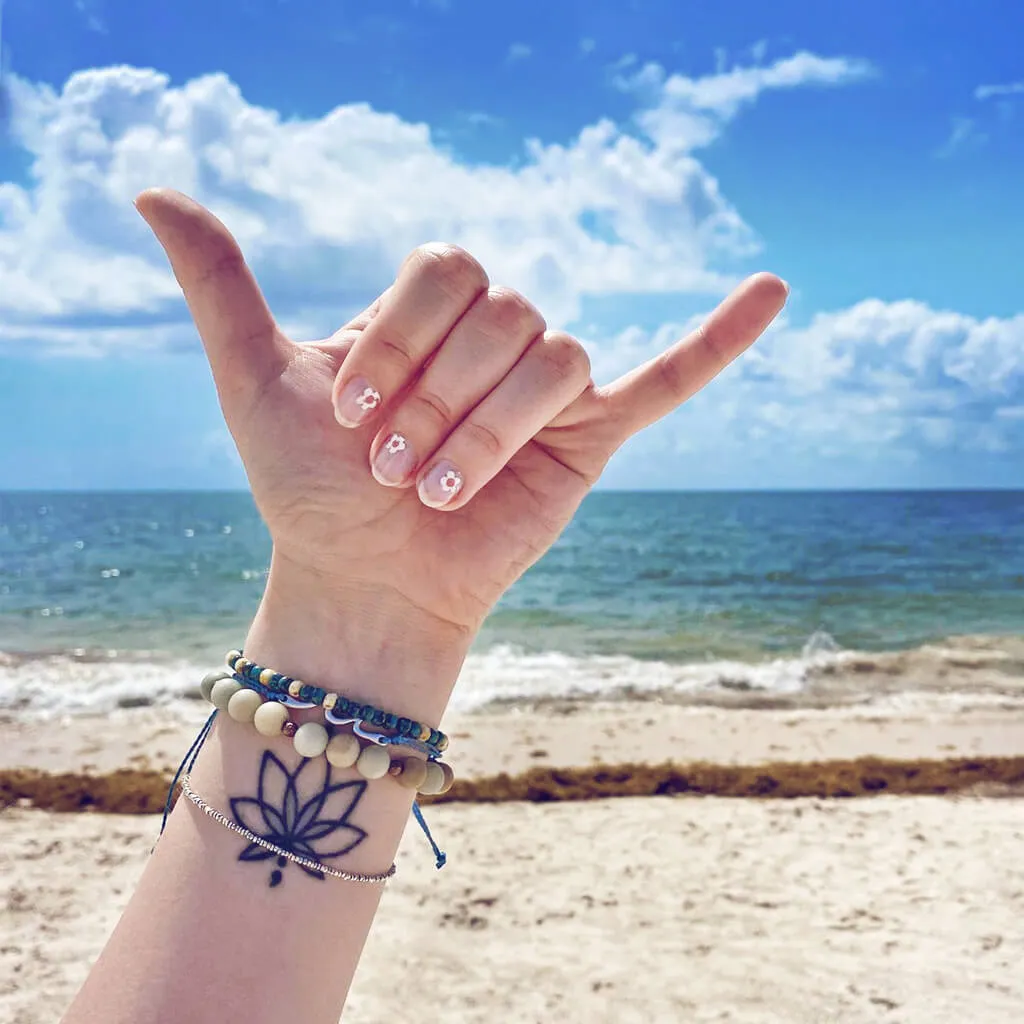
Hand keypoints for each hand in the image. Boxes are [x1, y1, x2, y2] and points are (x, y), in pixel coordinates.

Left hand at [136, 190, 786, 664]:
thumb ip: (220, 283)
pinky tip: (772, 289)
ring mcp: (549, 385)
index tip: (350, 413)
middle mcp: (494, 336)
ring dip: (489, 430)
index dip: (399, 338)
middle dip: (438, 398)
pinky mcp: (594, 439)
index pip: (448, 270)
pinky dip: (719, 339)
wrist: (362, 582)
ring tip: (441, 491)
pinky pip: (668, 379)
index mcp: (430, 312)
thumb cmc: (312, 490)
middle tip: (396, 469)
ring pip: (553, 358)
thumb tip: (150, 184)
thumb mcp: (254, 380)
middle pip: (503, 314)